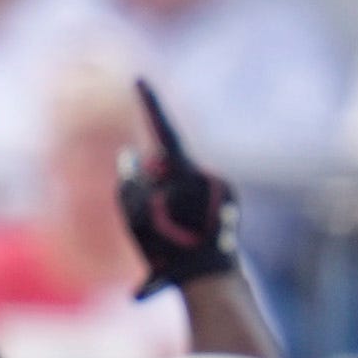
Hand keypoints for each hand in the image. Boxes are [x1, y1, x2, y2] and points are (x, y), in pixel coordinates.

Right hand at [116, 79, 239, 297]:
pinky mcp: (230, 204)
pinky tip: (187, 240)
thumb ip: (127, 184)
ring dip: (170, 206)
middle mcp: (208, 174)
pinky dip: (185, 216)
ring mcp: (221, 188)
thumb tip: (130, 155)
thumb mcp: (136, 219)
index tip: (139, 79)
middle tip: (157, 222)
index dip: (150, 104)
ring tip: (175, 238)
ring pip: (180, 189)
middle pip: (167, 170)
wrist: (211, 278)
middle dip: (154, 189)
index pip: (164, 129)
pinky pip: (196, 202)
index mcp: (187, 172)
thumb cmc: (171, 253)